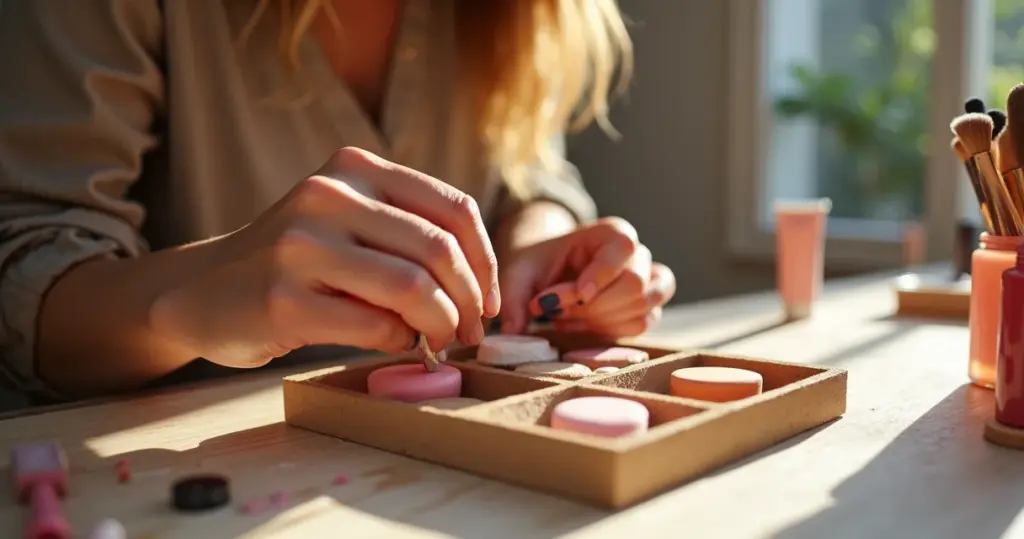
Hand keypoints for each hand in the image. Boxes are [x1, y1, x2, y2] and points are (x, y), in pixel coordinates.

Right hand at [149, 147, 499, 367]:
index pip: (454, 209)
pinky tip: (394, 343)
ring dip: (441, 324)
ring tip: (439, 341)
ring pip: (413, 287)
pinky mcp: (283, 299)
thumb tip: (480, 289)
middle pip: (439, 249)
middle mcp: (327, 195)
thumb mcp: (348, 221)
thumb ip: (407, 234)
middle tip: (469, 331)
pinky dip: (399, 341)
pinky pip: (375, 325)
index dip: (486, 262)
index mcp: (353, 168)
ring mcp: (301, 245)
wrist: (204, 291)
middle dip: (470, 300)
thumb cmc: (296, 263)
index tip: (489, 299)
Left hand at [499, 217, 674, 337]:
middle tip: (555, 312)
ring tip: (565, 317)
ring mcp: (648, 281)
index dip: (602, 275)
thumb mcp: (519, 275)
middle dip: (592, 306)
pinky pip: (640, 325)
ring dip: (599, 321)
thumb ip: (515, 300)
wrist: (548, 272)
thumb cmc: (537, 266)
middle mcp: (637, 255)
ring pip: (640, 309)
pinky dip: (609, 331)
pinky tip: (581, 325)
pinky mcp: (647, 307)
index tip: (579, 295)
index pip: (623, 250)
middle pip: (635, 285)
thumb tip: (513, 333)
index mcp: (612, 232)